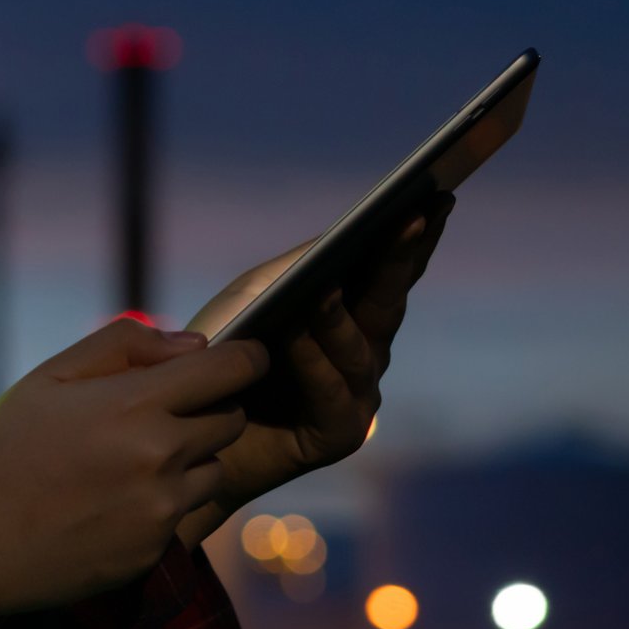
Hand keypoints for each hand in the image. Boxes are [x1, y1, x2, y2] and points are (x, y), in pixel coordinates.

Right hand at [0, 317, 266, 628]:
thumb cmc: (2, 451)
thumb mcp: (49, 379)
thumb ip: (126, 346)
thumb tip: (195, 346)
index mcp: (135, 405)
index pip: (232, 371)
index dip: (247, 358)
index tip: (244, 358)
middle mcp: (161, 457)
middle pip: (231, 421)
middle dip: (210, 409)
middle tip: (160, 414)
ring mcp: (162, 510)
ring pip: (214, 470)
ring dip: (190, 461)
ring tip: (130, 464)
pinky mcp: (155, 552)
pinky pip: (184, 515)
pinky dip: (163, 504)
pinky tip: (112, 505)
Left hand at [174, 197, 448, 538]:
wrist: (190, 424)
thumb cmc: (225, 350)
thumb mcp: (259, 291)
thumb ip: (303, 263)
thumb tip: (351, 231)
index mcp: (355, 312)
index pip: (395, 270)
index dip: (418, 236)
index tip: (438, 195)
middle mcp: (366, 351)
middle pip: (389, 300)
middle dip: (400, 258)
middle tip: (410, 216)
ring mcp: (358, 394)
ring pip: (359, 347)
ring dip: (338, 315)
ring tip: (325, 284)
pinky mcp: (340, 433)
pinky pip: (331, 391)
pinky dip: (310, 360)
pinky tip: (294, 333)